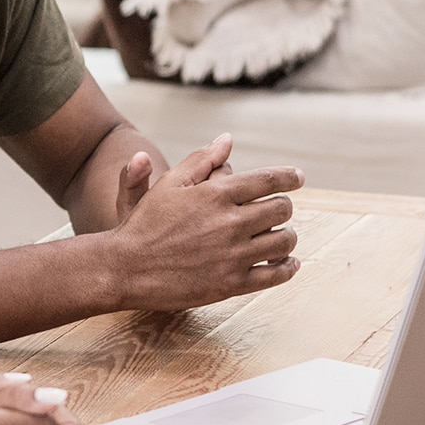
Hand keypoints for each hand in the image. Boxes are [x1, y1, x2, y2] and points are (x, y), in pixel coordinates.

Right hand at [105, 133, 303, 311]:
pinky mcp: (231, 284)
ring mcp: (233, 255)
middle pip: (281, 210)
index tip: (298, 178)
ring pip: (283, 242)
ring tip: (280, 237)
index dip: (288, 177)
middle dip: (283, 207)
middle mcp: (230, 223)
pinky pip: (274, 276)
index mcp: (216, 194)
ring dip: (286, 237)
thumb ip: (201, 160)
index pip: (268, 180)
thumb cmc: (145, 223)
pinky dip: (287, 268)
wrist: (126, 267)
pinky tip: (287, 264)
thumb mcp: (170, 184)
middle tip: (279, 211)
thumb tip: (227, 140)